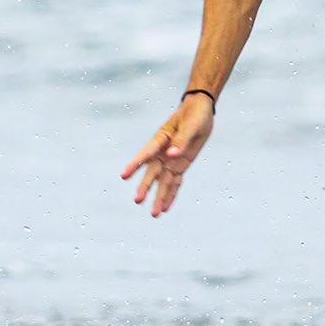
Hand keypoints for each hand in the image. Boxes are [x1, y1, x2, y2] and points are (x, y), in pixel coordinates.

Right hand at [121, 92, 215, 217]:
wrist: (200, 111)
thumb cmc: (194, 114)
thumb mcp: (191, 126)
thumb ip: (181, 140)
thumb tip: (173, 155)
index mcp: (161, 138)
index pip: (146, 153)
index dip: (135, 164)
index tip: (124, 175)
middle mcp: (162, 152)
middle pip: (152, 172)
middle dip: (145, 186)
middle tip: (137, 201)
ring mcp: (170, 160)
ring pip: (163, 182)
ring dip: (159, 197)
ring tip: (154, 214)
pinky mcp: (180, 165)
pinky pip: (175, 182)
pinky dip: (171, 195)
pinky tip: (165, 208)